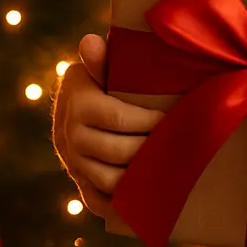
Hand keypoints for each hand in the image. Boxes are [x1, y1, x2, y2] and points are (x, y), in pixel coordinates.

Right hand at [51, 33, 164, 217]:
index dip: (148, 121)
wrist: (71, 103)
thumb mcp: (99, 65)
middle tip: (176, 145)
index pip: (117, 118)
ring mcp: (73, 161)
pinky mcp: (77, 180)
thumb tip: (90, 42)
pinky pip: (96, 201)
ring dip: (139, 178)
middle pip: (117, 151)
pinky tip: (145, 200)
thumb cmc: (98, 80)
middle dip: (150, 149)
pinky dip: (120, 205)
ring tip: (165, 168)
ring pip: (108, 179)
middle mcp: (70, 135)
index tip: (171, 119)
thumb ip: (101, 59)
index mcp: (79, 104)